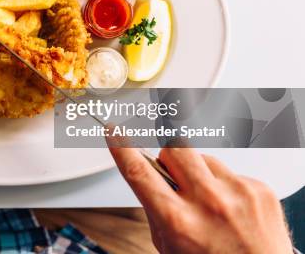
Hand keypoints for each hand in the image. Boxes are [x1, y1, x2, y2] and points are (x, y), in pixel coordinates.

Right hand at [109, 145, 292, 253]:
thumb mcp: (169, 246)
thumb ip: (157, 209)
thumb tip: (150, 176)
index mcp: (179, 221)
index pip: (139, 172)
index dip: (121, 147)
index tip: (115, 132)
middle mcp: (209, 203)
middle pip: (174, 149)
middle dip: (168, 157)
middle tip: (173, 176)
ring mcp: (238, 193)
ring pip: (203, 158)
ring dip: (199, 175)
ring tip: (210, 205)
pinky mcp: (260, 189)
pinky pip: (230, 172)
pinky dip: (226, 186)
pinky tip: (231, 209)